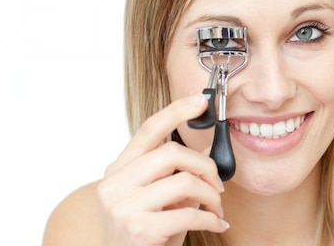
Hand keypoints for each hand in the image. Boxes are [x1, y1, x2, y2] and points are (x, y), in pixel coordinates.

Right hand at [97, 94, 228, 245]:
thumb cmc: (145, 235)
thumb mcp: (161, 200)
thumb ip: (179, 175)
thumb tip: (208, 153)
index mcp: (119, 170)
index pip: (148, 130)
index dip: (176, 111)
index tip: (200, 101)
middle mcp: (115, 184)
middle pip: (172, 153)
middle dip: (205, 167)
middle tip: (218, 184)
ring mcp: (123, 207)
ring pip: (184, 181)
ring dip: (211, 195)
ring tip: (216, 208)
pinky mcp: (139, 229)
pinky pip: (190, 212)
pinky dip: (211, 218)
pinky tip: (216, 223)